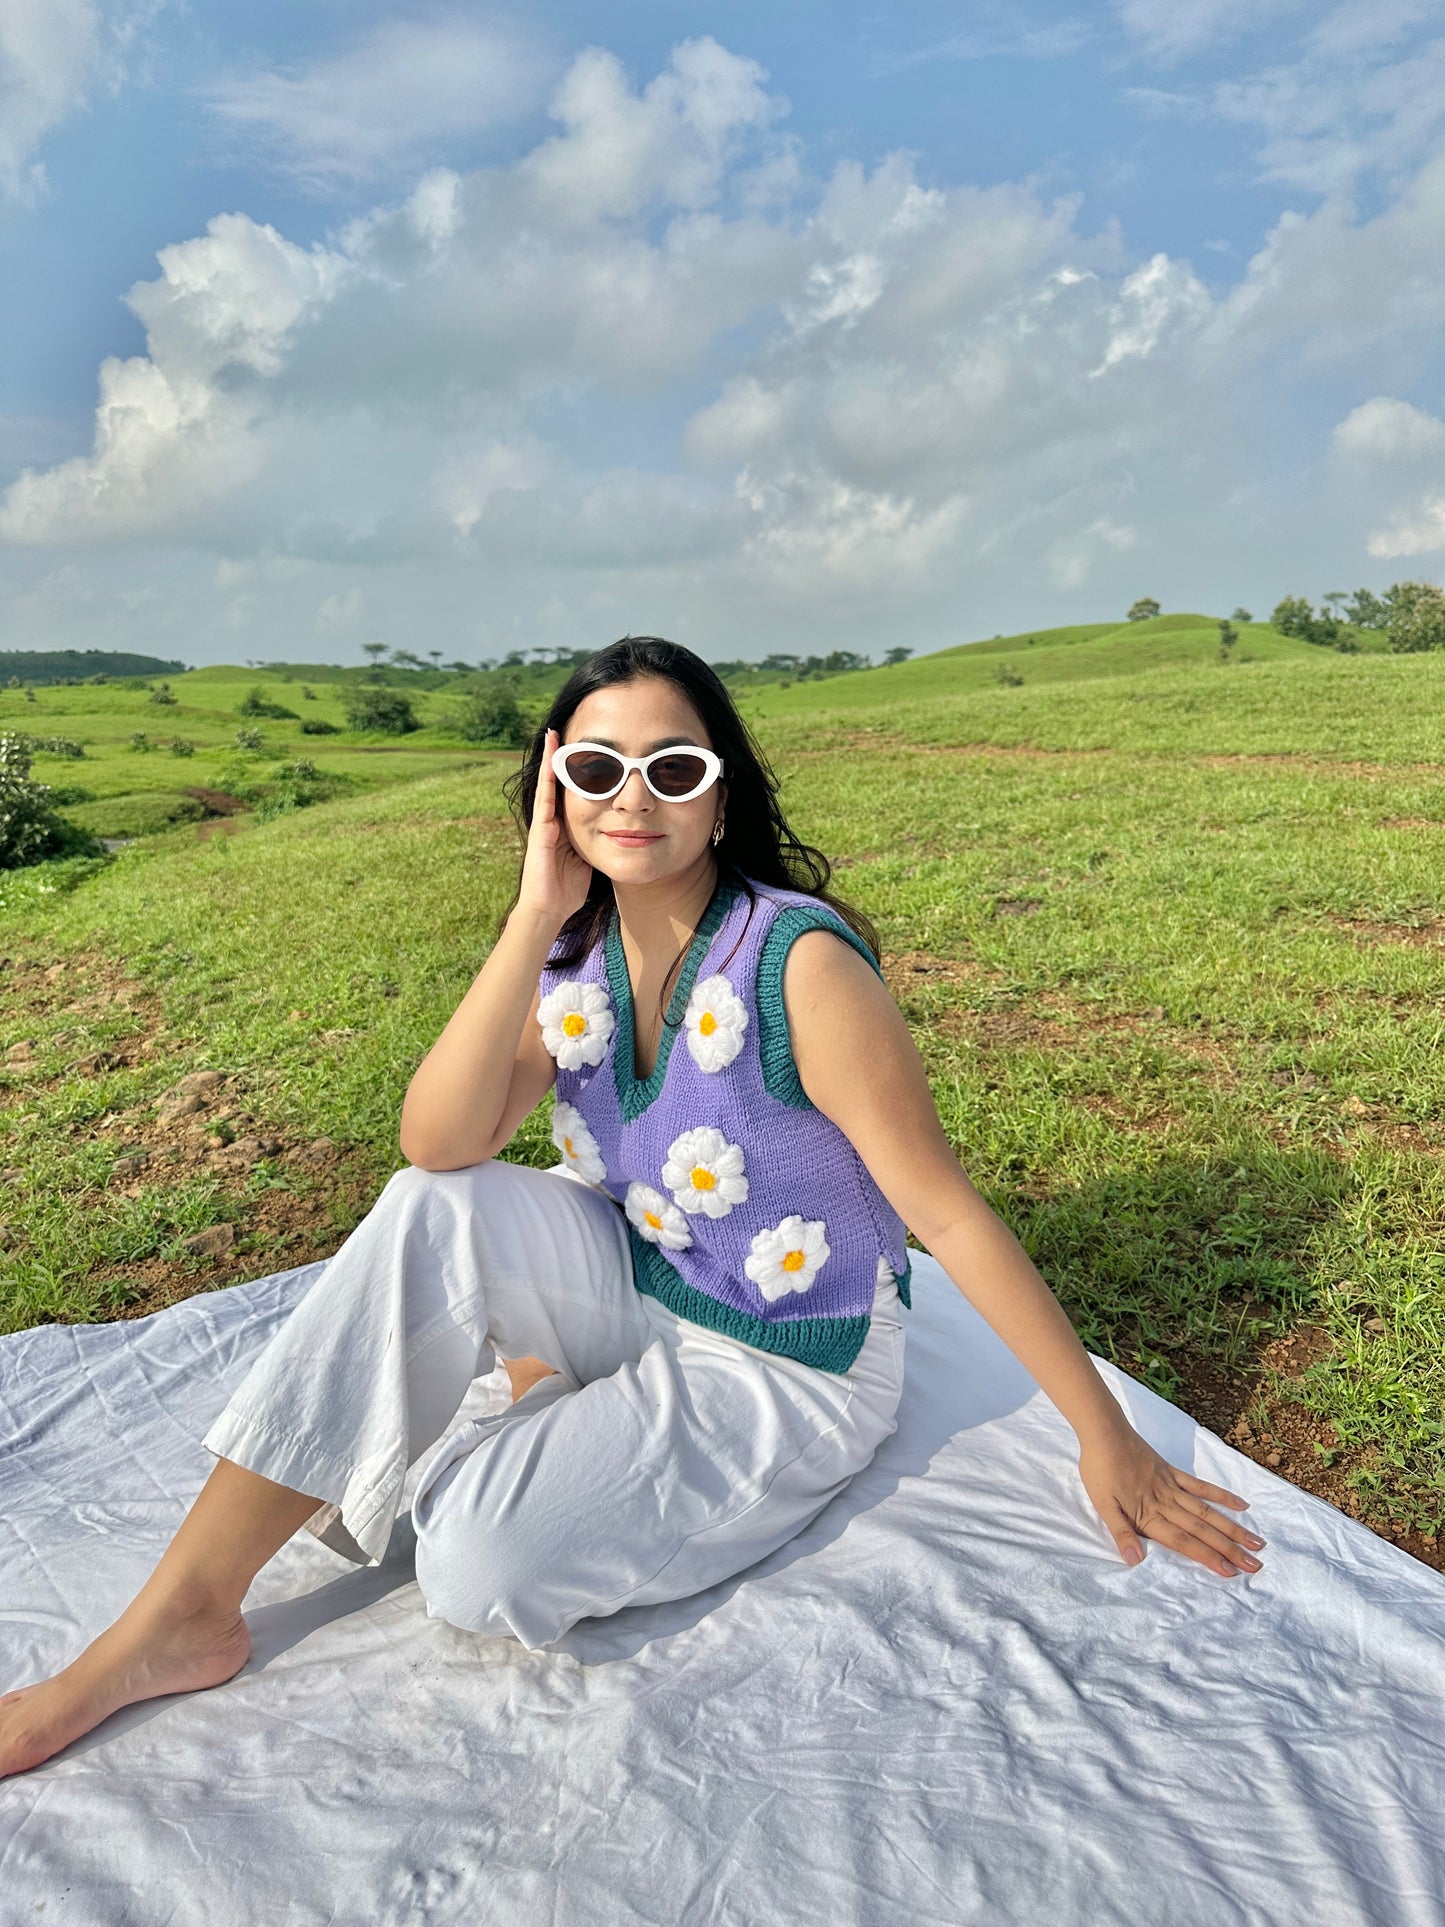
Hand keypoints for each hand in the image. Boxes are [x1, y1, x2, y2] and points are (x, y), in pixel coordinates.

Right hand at [517, 726, 593, 930]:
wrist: (549, 909)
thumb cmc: (568, 890)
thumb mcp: (588, 859)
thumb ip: (598, 843)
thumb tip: (619, 834)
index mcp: (564, 827)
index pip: (572, 793)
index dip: (578, 773)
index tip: (586, 752)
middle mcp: (552, 821)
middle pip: (560, 783)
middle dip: (562, 759)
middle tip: (566, 732)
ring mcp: (544, 824)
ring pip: (549, 785)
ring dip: (552, 760)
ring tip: (555, 734)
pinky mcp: (540, 829)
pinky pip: (546, 797)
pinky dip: (549, 777)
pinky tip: (553, 758)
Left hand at [1077, 1426, 1266, 1577]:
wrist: (1104, 1432)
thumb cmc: (1099, 1472)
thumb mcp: (1102, 1506)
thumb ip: (1121, 1533)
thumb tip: (1136, 1562)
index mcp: (1149, 1516)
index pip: (1184, 1542)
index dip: (1207, 1558)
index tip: (1231, 1572)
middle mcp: (1167, 1503)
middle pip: (1203, 1530)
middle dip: (1229, 1549)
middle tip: (1255, 1565)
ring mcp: (1173, 1486)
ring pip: (1208, 1512)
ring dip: (1232, 1528)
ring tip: (1256, 1542)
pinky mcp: (1173, 1471)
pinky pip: (1201, 1486)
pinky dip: (1222, 1496)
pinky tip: (1242, 1505)